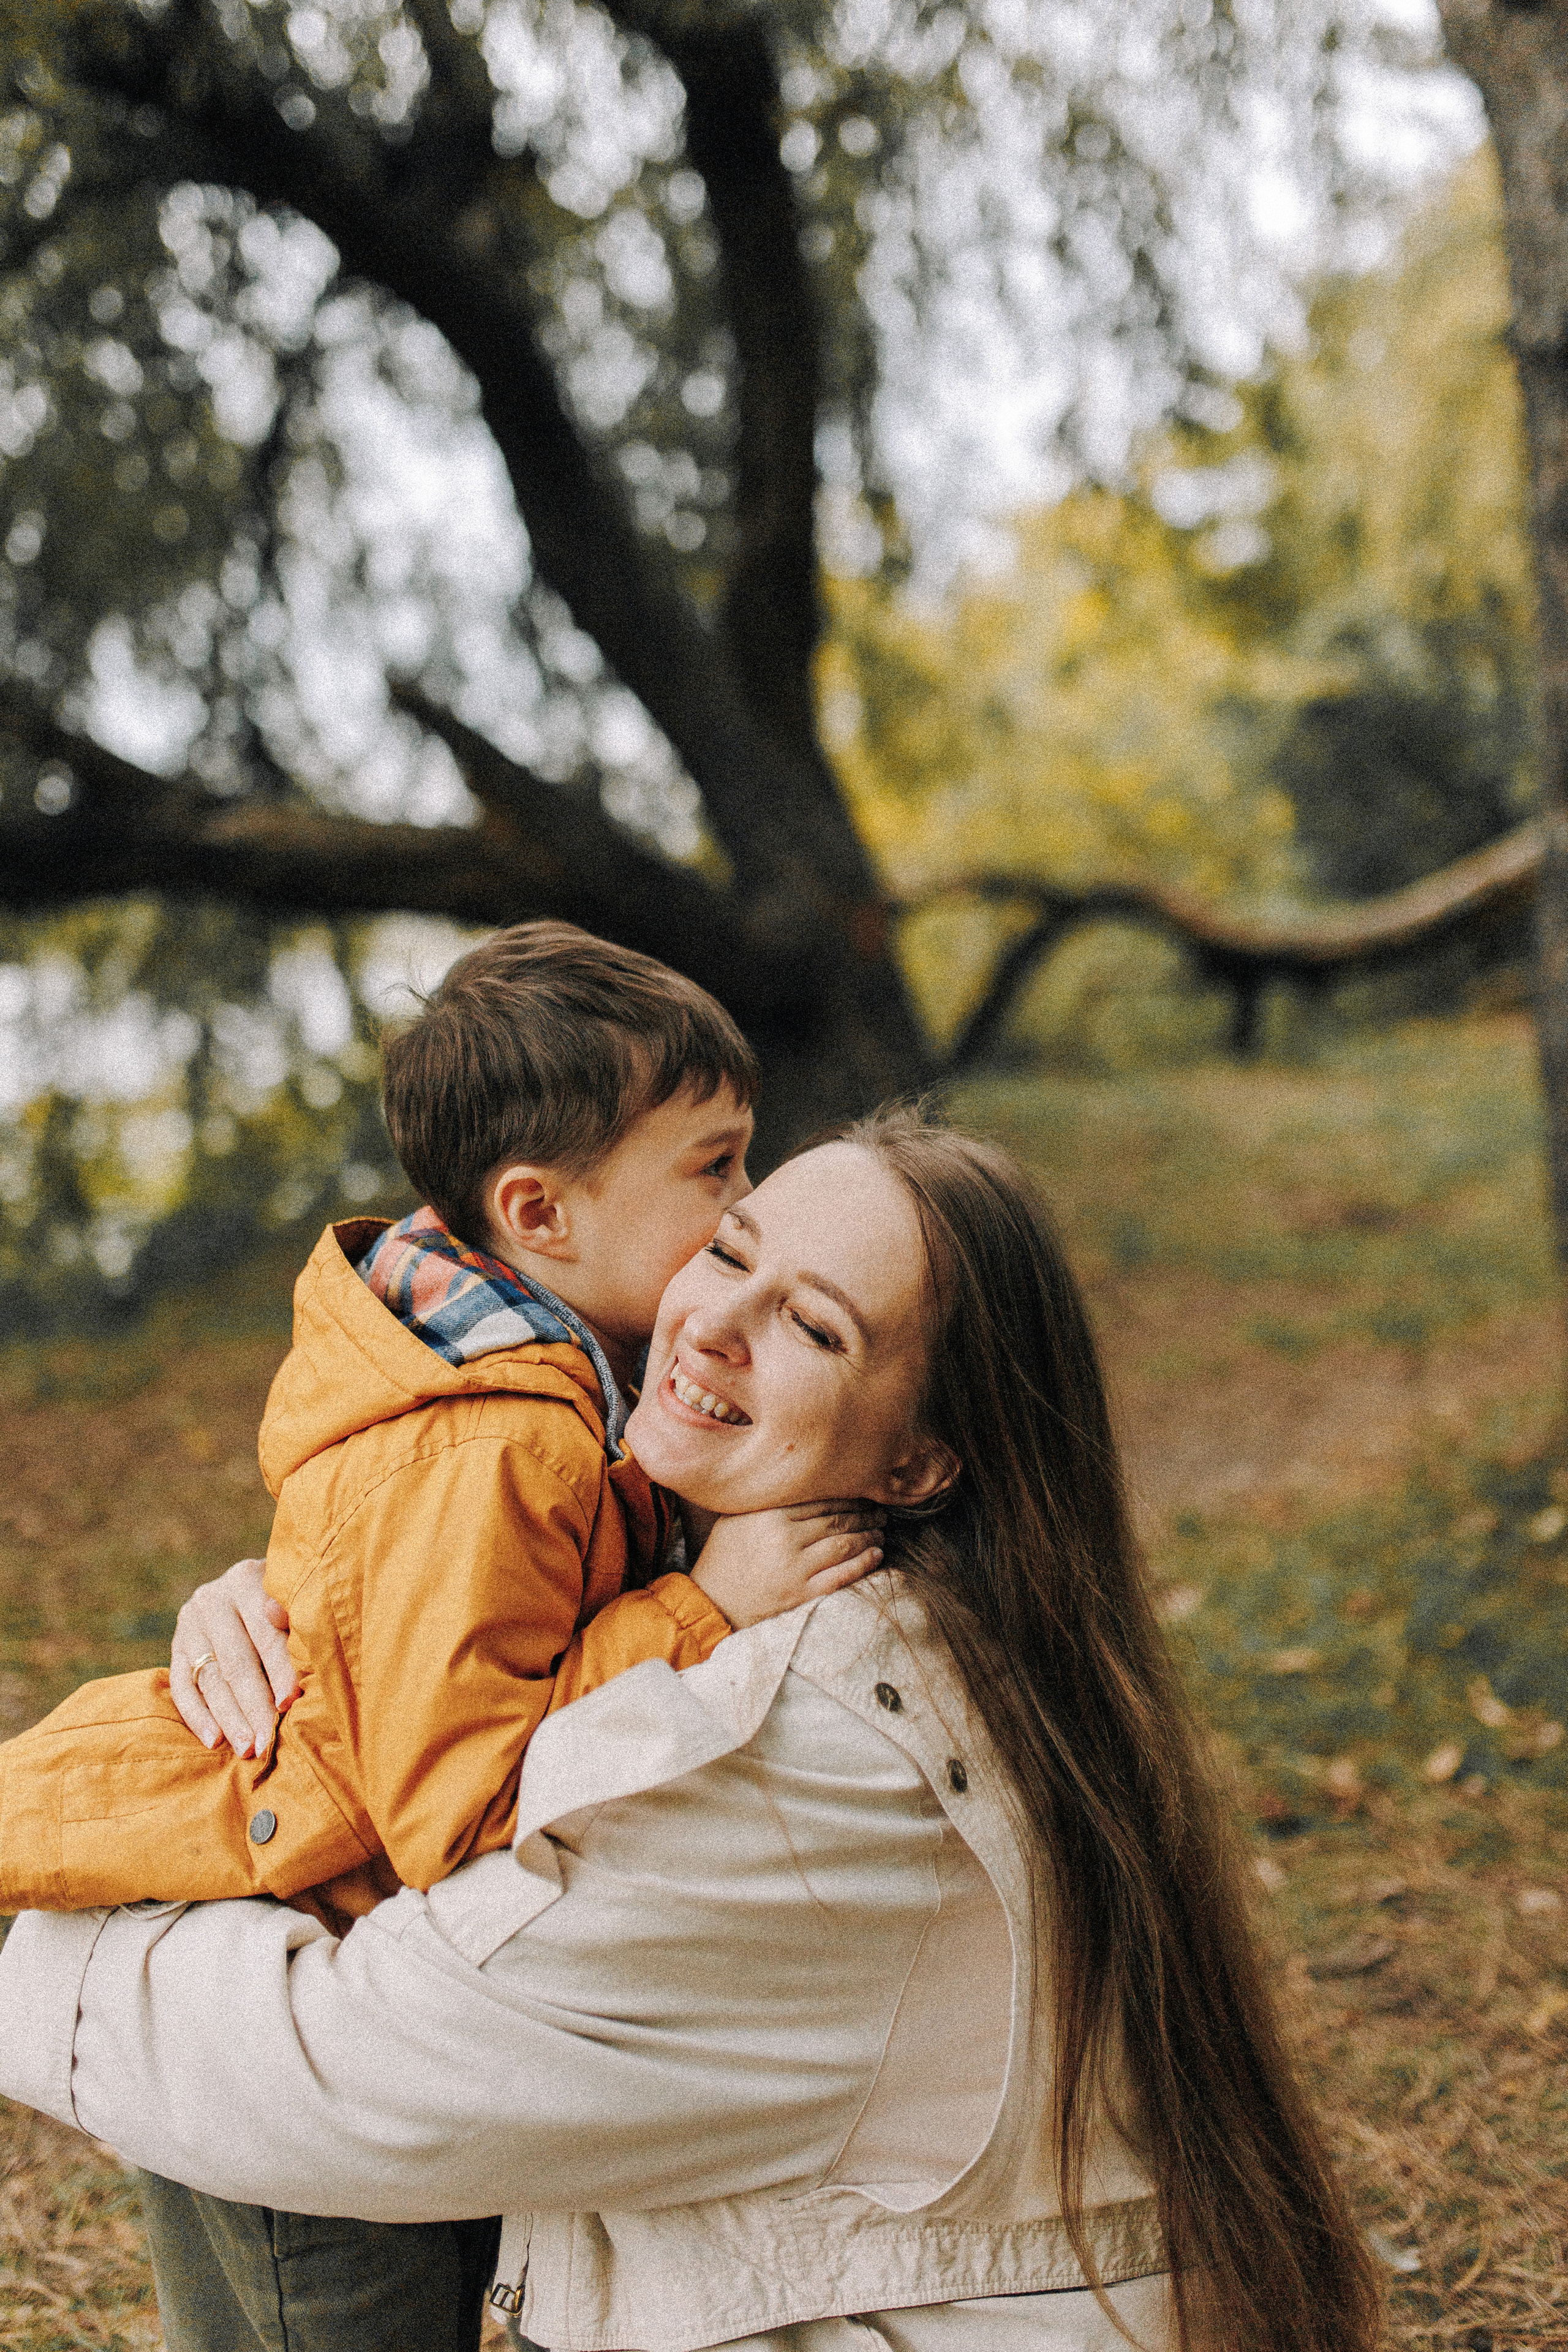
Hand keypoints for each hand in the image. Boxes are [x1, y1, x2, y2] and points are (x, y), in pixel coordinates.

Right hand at [170, 1559, 299, 1755]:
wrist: (252, 1589)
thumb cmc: (290, 1599)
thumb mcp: (296, 1597)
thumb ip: (291, 1613)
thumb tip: (278, 1615)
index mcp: (247, 1580)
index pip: (265, 1633)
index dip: (279, 1669)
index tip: (290, 1702)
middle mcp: (212, 1599)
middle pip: (235, 1661)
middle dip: (253, 1706)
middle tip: (266, 1742)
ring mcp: (189, 1623)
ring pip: (209, 1679)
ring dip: (229, 1719)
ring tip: (247, 1749)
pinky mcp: (176, 1646)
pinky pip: (182, 1687)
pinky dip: (197, 1716)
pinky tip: (214, 1741)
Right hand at [691, 1501, 884, 1630]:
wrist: (711, 1603)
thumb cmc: (724, 1556)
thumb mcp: (737, 1517)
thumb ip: (769, 1499)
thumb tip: (806, 1481)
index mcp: (769, 1514)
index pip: (821, 1497)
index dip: (848, 1495)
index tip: (862, 1494)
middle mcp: (784, 1538)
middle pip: (838, 1519)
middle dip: (864, 1514)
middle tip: (879, 1512)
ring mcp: (794, 1568)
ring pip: (845, 1544)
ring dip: (869, 1536)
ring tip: (880, 1532)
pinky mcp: (801, 1594)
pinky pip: (842, 1575)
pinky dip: (863, 1563)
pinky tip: (875, 1555)